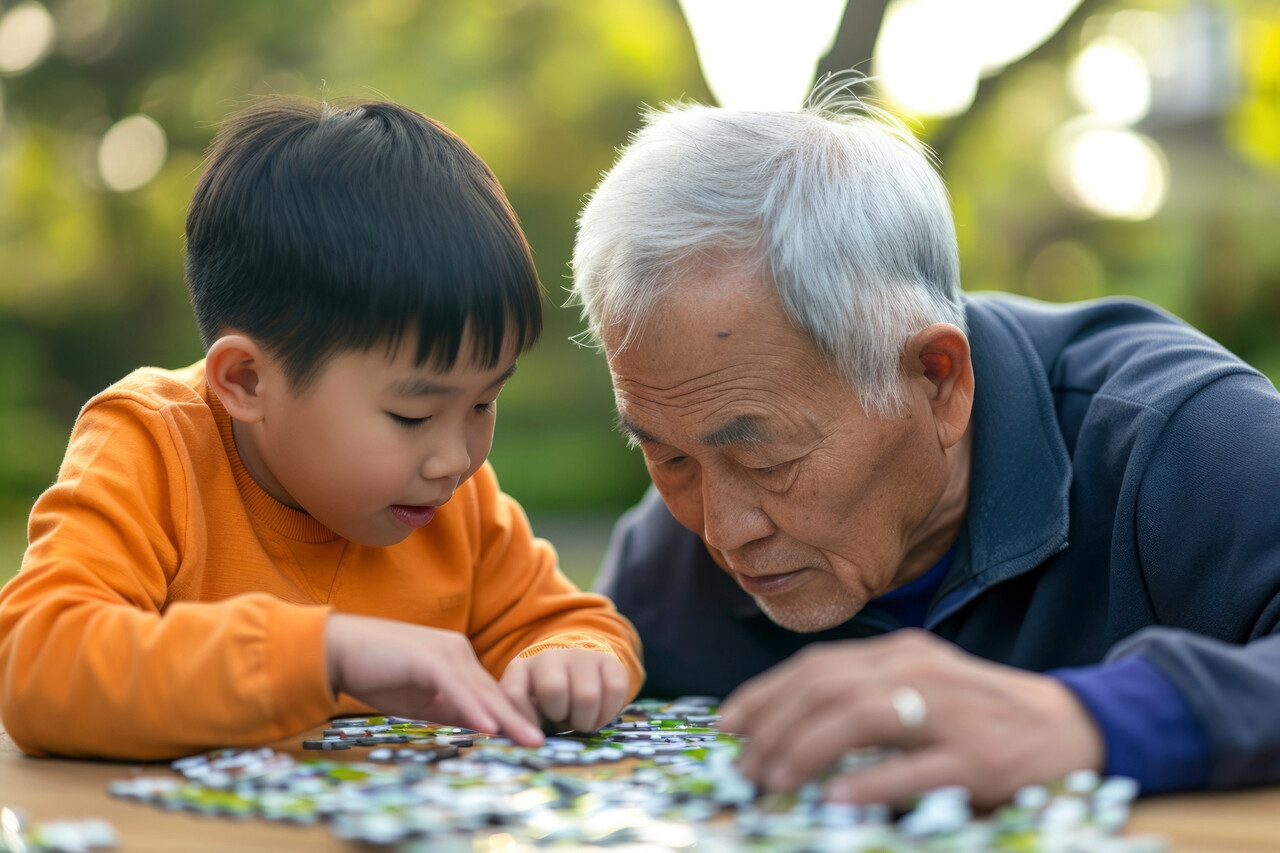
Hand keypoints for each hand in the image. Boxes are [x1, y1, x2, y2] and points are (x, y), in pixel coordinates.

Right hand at [324, 613, 543, 745]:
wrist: (337, 650)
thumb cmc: (375, 674)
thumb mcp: (420, 700)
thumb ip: (449, 710)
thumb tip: (477, 729)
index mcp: (457, 659)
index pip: (489, 693)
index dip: (510, 718)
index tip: (528, 739)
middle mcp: (458, 651)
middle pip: (493, 692)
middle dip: (518, 719)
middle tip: (540, 743)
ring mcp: (445, 652)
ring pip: (481, 691)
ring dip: (506, 718)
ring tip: (528, 740)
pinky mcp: (429, 658)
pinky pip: (457, 688)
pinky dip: (474, 709)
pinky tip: (490, 728)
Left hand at [499, 648, 630, 733]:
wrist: (580, 666)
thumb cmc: (548, 698)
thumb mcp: (528, 706)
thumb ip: (523, 721)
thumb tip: (528, 741)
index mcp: (521, 667)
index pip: (514, 693)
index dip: (525, 721)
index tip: (536, 738)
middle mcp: (549, 655)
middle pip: (553, 691)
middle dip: (561, 718)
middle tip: (565, 722)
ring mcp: (580, 655)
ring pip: (586, 696)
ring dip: (585, 721)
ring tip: (581, 720)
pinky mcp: (609, 660)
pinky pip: (614, 691)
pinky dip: (607, 714)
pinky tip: (599, 715)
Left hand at [718, 629, 1103, 808]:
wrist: (1076, 726)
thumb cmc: (986, 713)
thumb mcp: (925, 687)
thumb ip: (867, 694)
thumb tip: (792, 725)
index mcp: (902, 654)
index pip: (817, 665)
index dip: (766, 693)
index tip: (731, 723)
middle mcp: (921, 672)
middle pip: (827, 687)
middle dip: (774, 726)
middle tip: (744, 767)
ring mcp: (950, 713)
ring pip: (860, 717)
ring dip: (805, 750)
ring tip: (772, 782)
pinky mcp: (980, 758)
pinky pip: (915, 768)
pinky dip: (870, 782)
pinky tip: (836, 799)